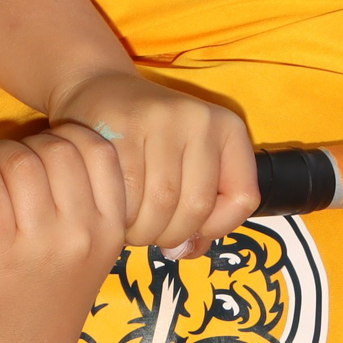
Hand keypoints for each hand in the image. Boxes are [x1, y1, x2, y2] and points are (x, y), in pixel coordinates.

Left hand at [0, 124, 130, 342]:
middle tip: (16, 158)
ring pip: (23, 162)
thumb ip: (88, 204)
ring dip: (1, 154)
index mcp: (112, 229)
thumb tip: (60, 143)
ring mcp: (42, 243)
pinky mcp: (0, 249)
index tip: (51, 149)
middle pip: (61, 150)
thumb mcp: (94, 253)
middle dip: (32, 143)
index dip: (71, 137)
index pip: (101, 152)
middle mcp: (83, 233)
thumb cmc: (54, 298)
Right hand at [44, 70, 258, 257]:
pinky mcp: (124, 126)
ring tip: (130, 225)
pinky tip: (114, 210)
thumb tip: (184, 252)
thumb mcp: (190, 163)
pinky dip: (121, 215)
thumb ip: (201, 211)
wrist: (100, 89)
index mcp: (229, 128)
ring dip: (142, 230)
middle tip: (149, 234)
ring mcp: (163, 119)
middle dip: (170, 235)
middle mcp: (201, 118)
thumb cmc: (149, 138)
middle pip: (196, 207)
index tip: (190, 231)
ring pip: (161, 205)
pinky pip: (128, 194)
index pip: (242, 198)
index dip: (215, 228)